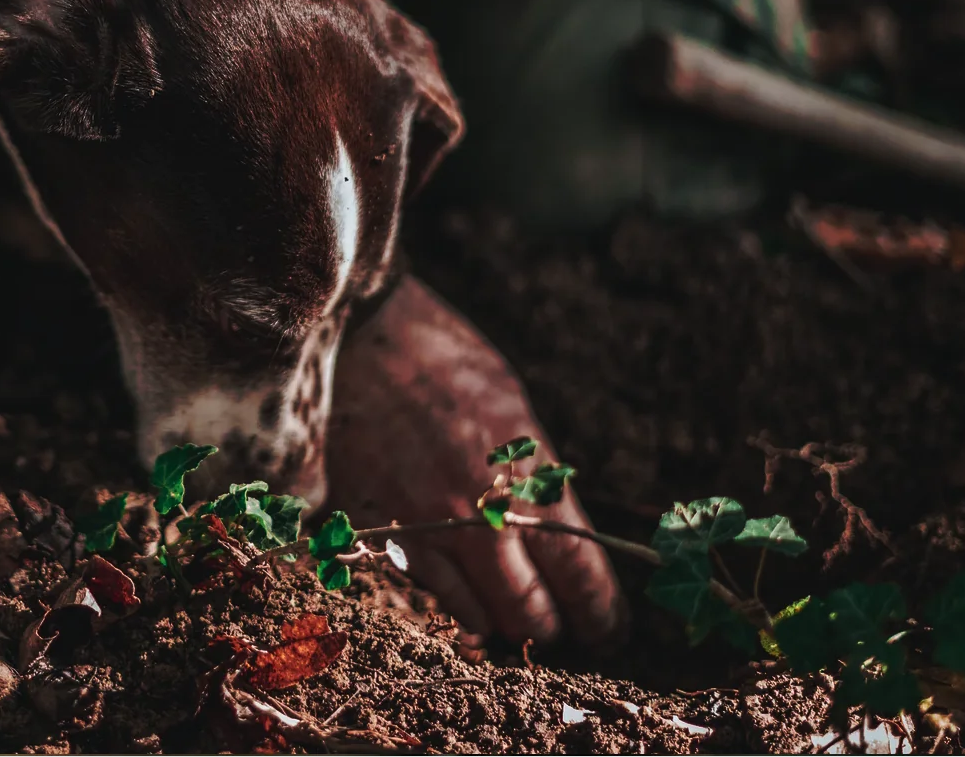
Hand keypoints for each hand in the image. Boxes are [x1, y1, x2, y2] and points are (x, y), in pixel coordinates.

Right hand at [327, 278, 628, 649]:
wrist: (355, 336)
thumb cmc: (441, 358)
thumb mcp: (511, 408)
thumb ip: (536, 477)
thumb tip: (562, 534)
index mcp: (526, 476)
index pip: (580, 575)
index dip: (601, 614)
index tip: (609, 629)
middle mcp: (480, 515)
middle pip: (532, 613)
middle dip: (555, 629)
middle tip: (566, 630)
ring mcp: (427, 529)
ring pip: (479, 618)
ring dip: (503, 623)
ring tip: (512, 615)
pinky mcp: (381, 532)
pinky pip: (428, 594)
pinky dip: (453, 603)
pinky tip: (464, 592)